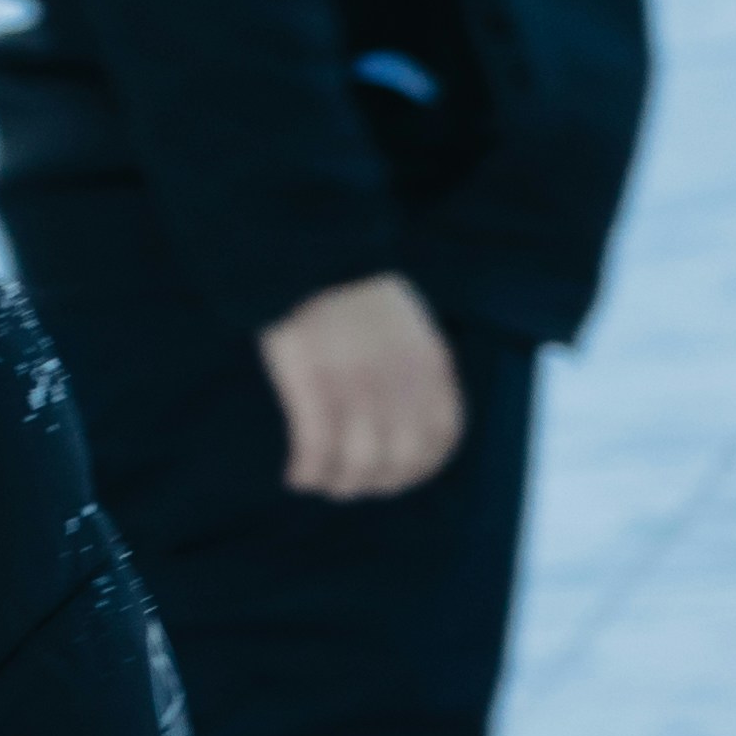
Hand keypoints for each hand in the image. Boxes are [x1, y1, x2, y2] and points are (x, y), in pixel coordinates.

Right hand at [260, 272, 466, 500]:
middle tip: (349, 484)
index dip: (418, 469)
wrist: (309, 251)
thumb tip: (406, 416)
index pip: (440, 440)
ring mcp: (356, 386)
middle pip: (399, 461)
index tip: (393, 475)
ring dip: (338, 484)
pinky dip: (307, 471)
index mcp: (430, 366)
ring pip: (358, 464)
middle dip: (375, 484)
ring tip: (319, 482)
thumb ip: (417, 368)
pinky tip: (296, 475)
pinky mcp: (312, 385)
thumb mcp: (409, 323)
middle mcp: (400, 383)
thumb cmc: (352, 286)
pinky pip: (315, 448)